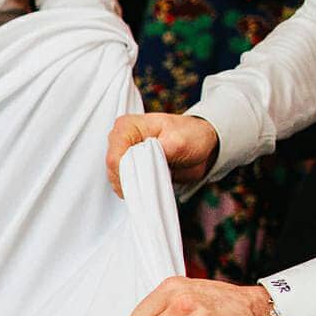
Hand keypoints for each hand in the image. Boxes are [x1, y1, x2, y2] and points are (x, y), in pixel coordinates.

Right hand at [104, 111, 219, 197]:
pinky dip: (135, 189)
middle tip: (152, 185)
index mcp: (127, 126)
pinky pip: (124, 183)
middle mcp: (121, 139)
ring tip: (153, 185)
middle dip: (130, 182)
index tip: (145, 182)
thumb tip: (143, 165)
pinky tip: (149, 188)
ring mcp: (123, 153)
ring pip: (116, 179)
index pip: (115, 157)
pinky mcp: (129, 166)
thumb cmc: (191, 136)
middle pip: (113, 170)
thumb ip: (159, 152)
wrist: (201, 144)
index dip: (127, 174)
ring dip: (133, 187)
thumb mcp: (179, 141)